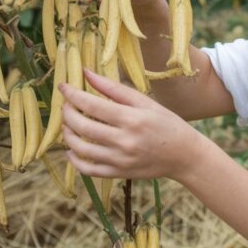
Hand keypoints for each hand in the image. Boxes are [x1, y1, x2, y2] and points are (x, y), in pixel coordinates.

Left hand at [60, 69, 203, 179]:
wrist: (184, 155)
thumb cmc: (166, 123)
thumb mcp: (145, 102)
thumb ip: (114, 88)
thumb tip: (87, 73)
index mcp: (131, 119)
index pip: (91, 105)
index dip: (73, 95)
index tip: (63, 86)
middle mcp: (124, 141)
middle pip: (82, 126)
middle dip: (67, 113)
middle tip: (66, 105)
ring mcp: (119, 160)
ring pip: (80, 149)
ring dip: (67, 134)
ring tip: (68, 124)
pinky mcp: (118, 173)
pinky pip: (87, 169)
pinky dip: (74, 159)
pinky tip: (72, 149)